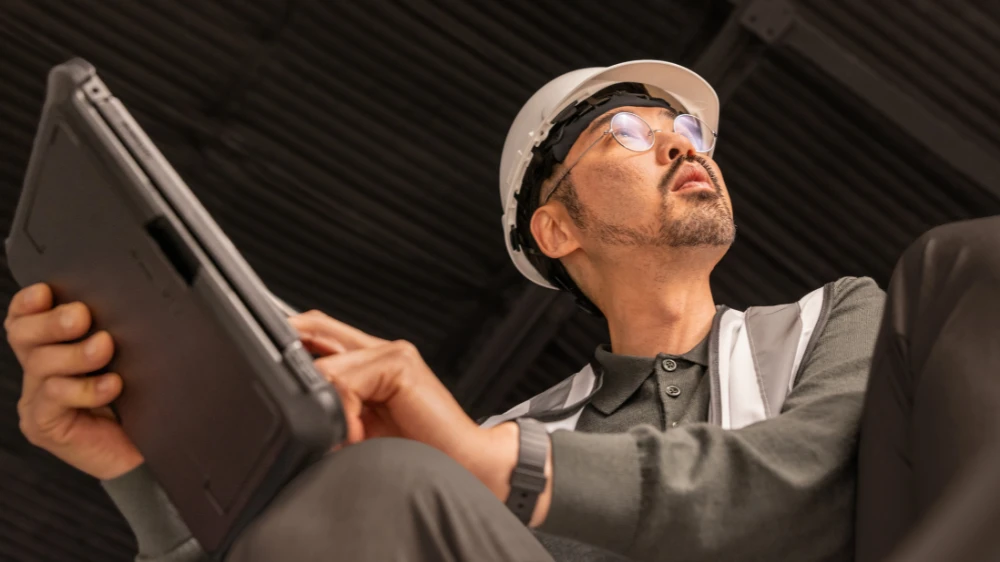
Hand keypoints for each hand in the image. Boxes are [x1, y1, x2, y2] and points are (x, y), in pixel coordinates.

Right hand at [7, 283, 142, 479]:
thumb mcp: (129, 360)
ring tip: (104, 348)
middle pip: (23, 335)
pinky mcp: (45, 426)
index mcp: (55, 349)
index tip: (47, 291)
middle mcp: (41, 372)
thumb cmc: (139, 404)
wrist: (147, 452)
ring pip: (40, 364)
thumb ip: (115, 334)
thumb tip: (126, 304)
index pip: (27, 319)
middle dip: (51, 322)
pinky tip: (111, 385)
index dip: (29, 303)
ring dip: (75, 353)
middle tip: (81, 315)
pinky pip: (55, 398)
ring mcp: (40, 400)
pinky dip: (85, 388)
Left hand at [289, 310, 525, 501]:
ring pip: (325, 365)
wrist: (464, 467)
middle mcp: (380, 350)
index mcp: (369, 363)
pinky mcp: (400, 363)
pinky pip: (346, 381)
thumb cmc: (417, 455)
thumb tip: (290, 407)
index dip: (286, 340)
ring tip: (346, 438)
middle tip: (283, 388)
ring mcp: (392, 352)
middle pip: (313, 327)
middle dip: (290, 355)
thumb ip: (329, 412)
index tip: (259, 360)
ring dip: (325, 407)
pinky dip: (342, 413)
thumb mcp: (356, 435)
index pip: (315, 332)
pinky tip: (357, 435)